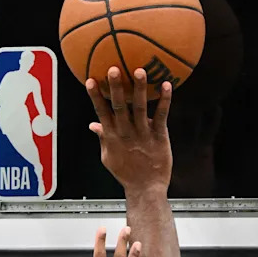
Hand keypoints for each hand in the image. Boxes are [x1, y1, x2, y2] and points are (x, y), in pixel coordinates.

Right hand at [86, 67, 172, 191]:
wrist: (146, 188)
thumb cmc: (127, 173)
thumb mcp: (108, 157)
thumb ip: (102, 138)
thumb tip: (93, 124)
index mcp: (112, 136)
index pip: (101, 113)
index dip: (96, 96)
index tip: (91, 80)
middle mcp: (126, 133)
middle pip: (119, 106)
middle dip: (115, 87)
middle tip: (113, 68)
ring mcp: (143, 134)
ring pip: (139, 108)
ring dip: (139, 89)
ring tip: (139, 71)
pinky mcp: (159, 136)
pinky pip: (161, 116)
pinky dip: (164, 100)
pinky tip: (167, 85)